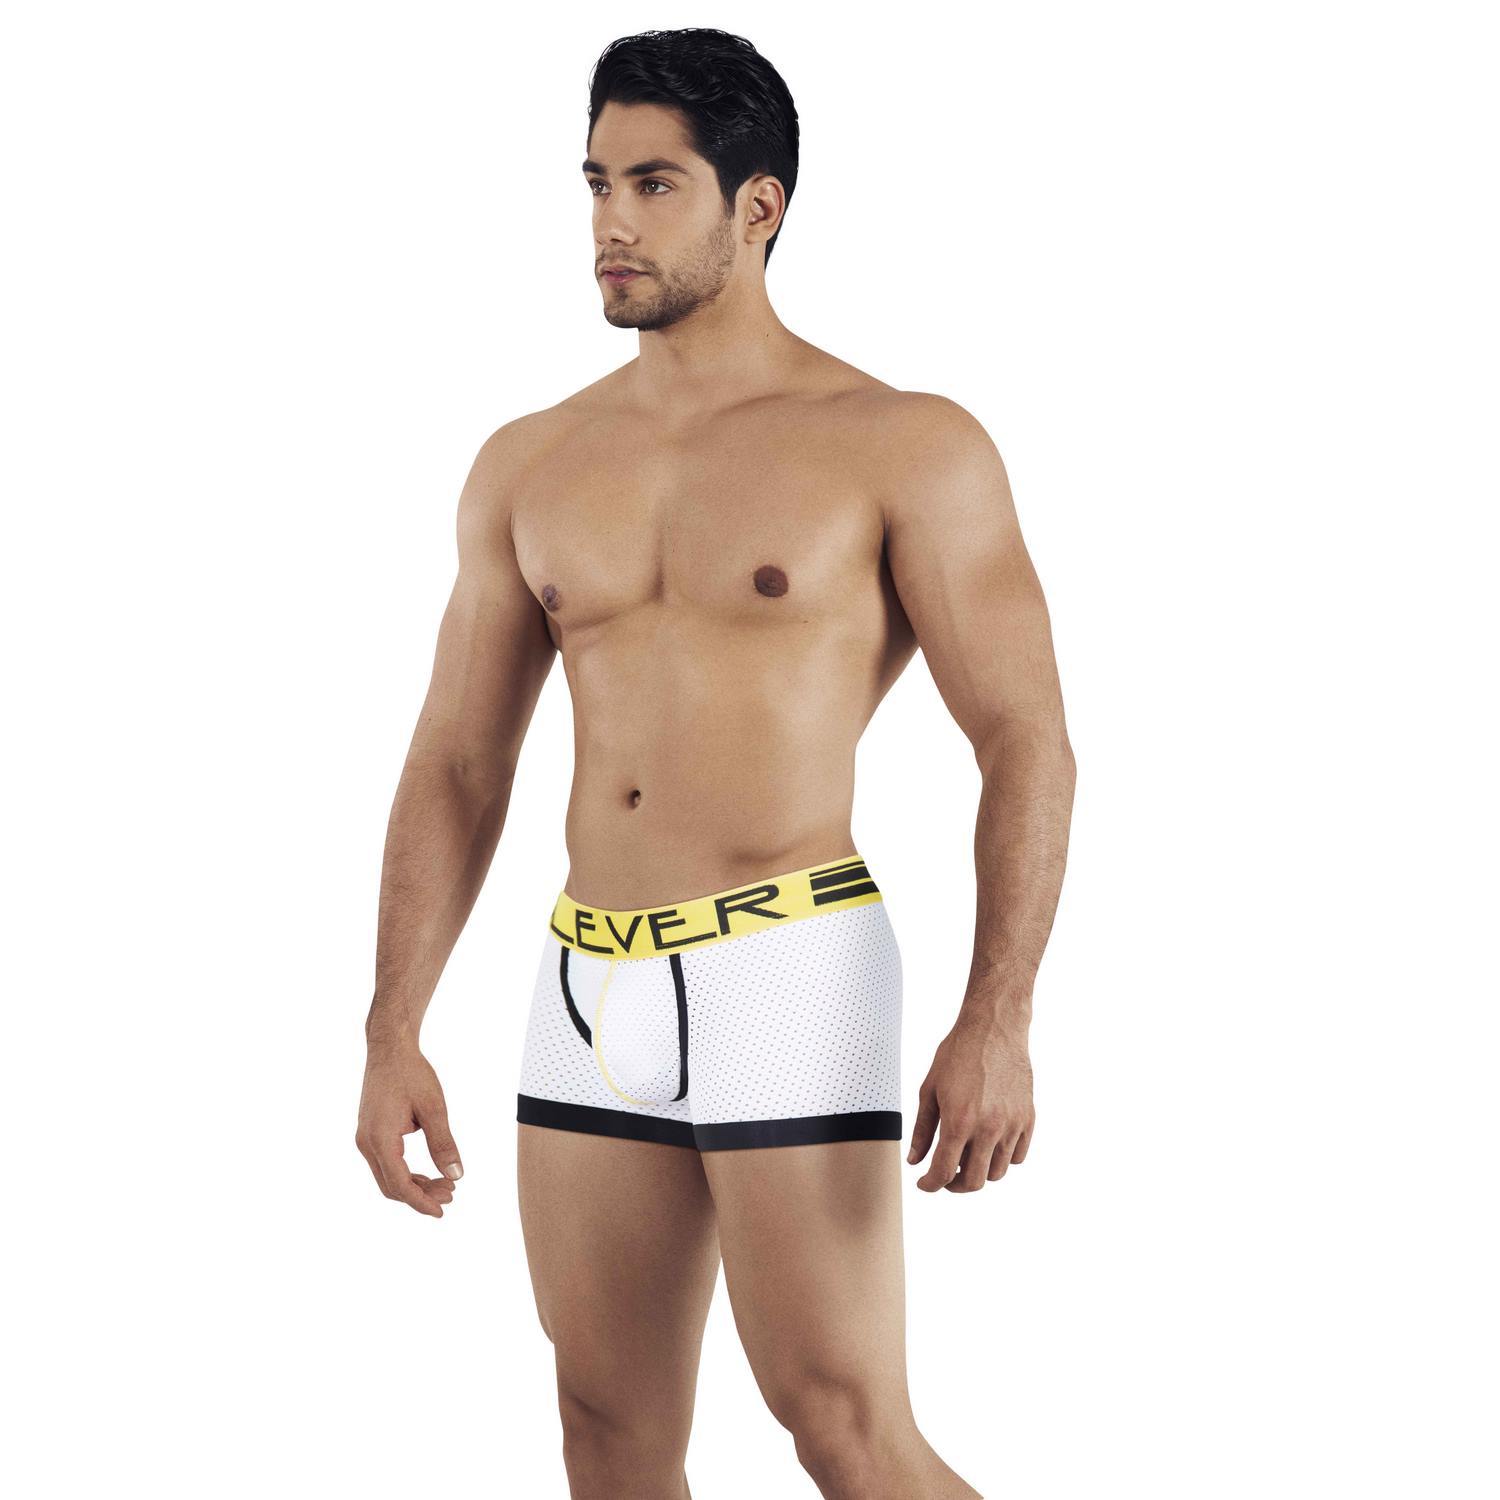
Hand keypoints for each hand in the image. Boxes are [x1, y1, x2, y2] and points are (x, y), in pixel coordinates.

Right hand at [356, 1042, 463, 1217]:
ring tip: (444, 1185)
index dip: (421, 1202)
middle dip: (421, 1195)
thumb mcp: (434, 1108)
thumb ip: (444, 1143)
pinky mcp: (369, 1133)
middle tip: (451, 1195)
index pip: (399, 1183)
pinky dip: (406, 1172)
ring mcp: (365, 1139)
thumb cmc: (412, 1074)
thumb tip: (456, 1176)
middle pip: (391, 1185)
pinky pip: (386, 1163)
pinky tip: (427, 1173)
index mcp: (380, 1138)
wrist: (390, 1048)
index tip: (442, 1211)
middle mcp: (366, 1143)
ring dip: (414, 1185)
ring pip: (388, 1176)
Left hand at [907, 1010, 1033, 1192]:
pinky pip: (1018, 1156)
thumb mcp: (929, 1089)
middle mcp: (988, 1128)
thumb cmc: (958, 1054)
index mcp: (959, 1121)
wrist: (993, 1029)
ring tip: (966, 1156)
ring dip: (979, 1172)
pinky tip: (989, 1144)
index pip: (943, 1172)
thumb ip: (921, 1129)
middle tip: (945, 1176)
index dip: (930, 1185)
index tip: (924, 1183)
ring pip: (997, 1172)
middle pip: (973, 1182)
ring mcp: (1012, 1125)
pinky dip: (1002, 1158)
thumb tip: (915, 1159)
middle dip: (954, 1185)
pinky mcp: (1028, 1118)